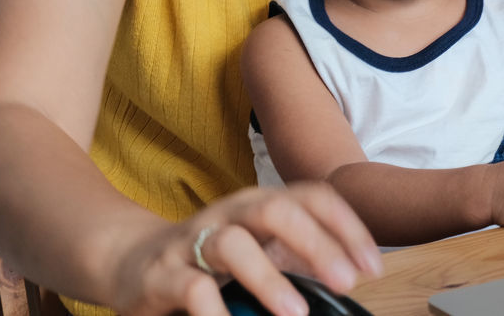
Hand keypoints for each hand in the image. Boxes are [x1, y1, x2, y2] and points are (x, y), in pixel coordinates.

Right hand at [111, 182, 381, 315]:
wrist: (132, 262)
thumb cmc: (211, 262)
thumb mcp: (262, 252)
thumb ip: (299, 260)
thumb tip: (351, 278)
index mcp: (262, 204)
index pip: (313, 198)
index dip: (347, 228)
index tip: (371, 266)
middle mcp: (231, 213)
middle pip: (276, 210)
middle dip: (316, 244)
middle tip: (344, 282)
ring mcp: (195, 240)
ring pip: (234, 243)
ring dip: (268, 278)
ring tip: (295, 312)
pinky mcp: (163, 273)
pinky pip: (191, 287)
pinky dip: (215, 309)